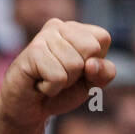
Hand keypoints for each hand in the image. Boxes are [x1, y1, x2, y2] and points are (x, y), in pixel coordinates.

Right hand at [0, 19, 115, 127]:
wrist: (30, 107)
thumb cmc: (62, 91)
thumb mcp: (92, 83)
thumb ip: (104, 72)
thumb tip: (92, 63)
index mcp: (76, 29)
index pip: (103, 38)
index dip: (96, 62)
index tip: (79, 70)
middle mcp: (59, 26)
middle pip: (91, 49)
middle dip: (80, 72)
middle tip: (62, 75)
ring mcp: (44, 36)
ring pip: (74, 64)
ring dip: (64, 82)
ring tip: (49, 79)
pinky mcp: (32, 51)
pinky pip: (58, 76)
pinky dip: (51, 88)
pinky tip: (39, 82)